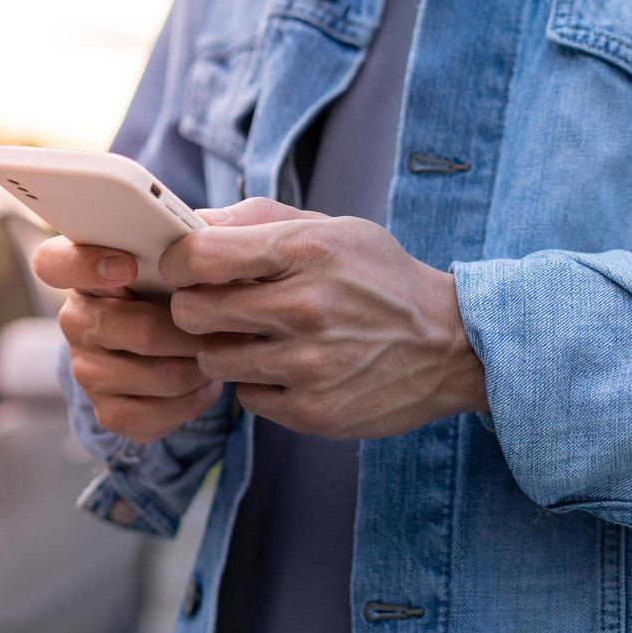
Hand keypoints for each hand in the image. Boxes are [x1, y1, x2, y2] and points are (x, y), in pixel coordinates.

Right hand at [33, 236, 223, 442]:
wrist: (182, 345)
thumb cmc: (183, 285)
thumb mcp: (190, 252)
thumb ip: (195, 232)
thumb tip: (209, 233)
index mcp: (84, 269)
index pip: (54, 263)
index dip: (85, 265)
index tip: (129, 267)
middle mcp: (76, 320)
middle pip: (125, 328)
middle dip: (184, 328)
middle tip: (222, 322)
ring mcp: (87, 369)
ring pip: (152, 375)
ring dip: (197, 366)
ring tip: (219, 351)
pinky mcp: (108, 410)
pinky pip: (153, 415)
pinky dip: (192, 401)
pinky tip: (204, 383)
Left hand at [159, 197, 487, 439]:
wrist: (453, 345)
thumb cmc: (380, 278)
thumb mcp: (330, 229)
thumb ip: (256, 221)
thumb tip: (190, 223)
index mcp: (307, 252)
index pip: (200, 256)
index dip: (178, 262)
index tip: (184, 268)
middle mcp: (306, 309)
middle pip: (192, 313)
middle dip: (193, 308)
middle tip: (215, 306)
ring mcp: (309, 367)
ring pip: (212, 360)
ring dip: (224, 349)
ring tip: (257, 337)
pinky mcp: (314, 411)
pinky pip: (247, 397)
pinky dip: (258, 384)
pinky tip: (288, 368)